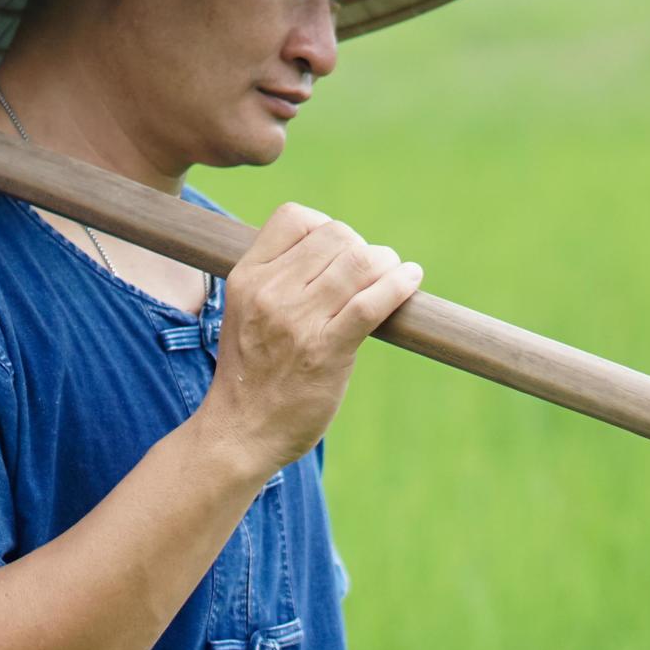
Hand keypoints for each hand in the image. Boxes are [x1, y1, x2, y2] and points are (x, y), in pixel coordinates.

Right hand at [199, 201, 422, 476]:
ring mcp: (297, 321)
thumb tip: (336, 252)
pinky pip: (371, 302)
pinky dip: (399, 285)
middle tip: (371, 273)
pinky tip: (410, 280)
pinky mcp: (326, 350)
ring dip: (386, 264)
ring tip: (393, 276)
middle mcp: (270, 292)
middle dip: (363, 248)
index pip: (294, 217)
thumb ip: (276, 279)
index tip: (336, 254)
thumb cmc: (250, 374)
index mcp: (247, 277)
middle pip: (336, 235)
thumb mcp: (245, 312)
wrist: (239, 433)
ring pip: (359, 262)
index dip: (325, 227)